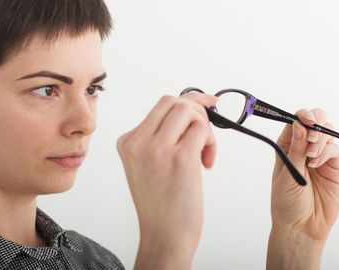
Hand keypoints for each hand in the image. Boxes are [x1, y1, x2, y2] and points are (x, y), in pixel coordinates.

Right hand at [117, 92, 216, 269]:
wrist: (164, 235)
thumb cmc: (161, 203)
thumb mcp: (147, 164)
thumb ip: (160, 137)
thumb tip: (189, 109)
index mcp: (128, 142)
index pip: (160, 106)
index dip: (188, 102)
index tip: (204, 103)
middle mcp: (138, 143)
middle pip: (173, 102)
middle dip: (197, 112)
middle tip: (204, 133)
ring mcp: (157, 149)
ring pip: (188, 111)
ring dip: (204, 127)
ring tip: (203, 151)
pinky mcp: (180, 158)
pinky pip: (201, 130)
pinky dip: (210, 142)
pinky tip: (206, 162)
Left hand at [267, 108, 338, 269]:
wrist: (301, 226)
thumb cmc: (287, 202)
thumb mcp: (287, 173)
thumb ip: (295, 149)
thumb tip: (298, 124)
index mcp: (286, 146)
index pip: (294, 122)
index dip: (300, 116)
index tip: (304, 119)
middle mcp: (304, 148)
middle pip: (314, 122)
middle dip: (315, 122)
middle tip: (312, 135)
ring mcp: (320, 156)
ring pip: (327, 132)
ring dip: (321, 138)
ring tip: (311, 156)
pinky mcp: (334, 166)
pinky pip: (334, 149)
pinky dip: (327, 151)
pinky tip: (316, 163)